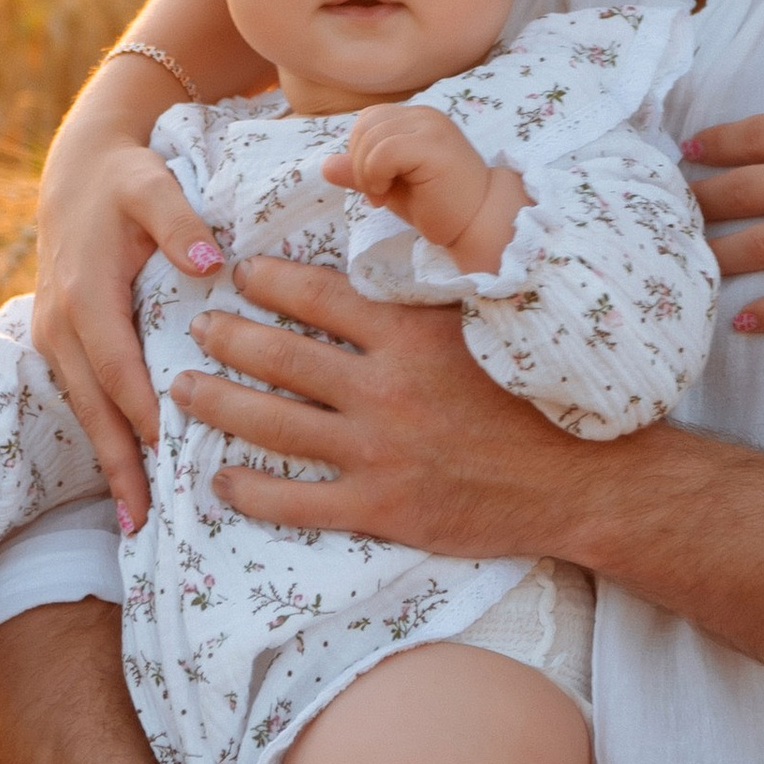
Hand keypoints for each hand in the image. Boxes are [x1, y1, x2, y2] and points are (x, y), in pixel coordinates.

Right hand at [32, 130, 227, 526]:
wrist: (80, 165)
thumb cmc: (127, 176)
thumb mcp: (153, 184)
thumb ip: (180, 221)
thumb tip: (210, 262)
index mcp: (85, 296)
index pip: (119, 372)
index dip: (144, 419)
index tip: (173, 462)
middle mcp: (60, 325)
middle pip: (95, 409)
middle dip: (119, 468)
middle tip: (144, 525)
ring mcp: (54, 336)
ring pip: (85, 410)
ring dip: (110, 461)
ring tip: (136, 518)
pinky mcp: (60, 339)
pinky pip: (84, 396)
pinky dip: (105, 434)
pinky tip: (128, 470)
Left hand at [169, 256, 584, 553]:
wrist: (580, 480)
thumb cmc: (537, 398)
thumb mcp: (487, 327)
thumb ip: (431, 297)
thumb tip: (386, 255)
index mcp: (410, 337)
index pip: (320, 297)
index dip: (271, 282)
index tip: (241, 273)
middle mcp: (384, 390)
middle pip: (281, 358)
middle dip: (228, 338)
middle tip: (196, 327)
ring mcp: (377, 453)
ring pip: (274, 425)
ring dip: (220, 404)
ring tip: (183, 390)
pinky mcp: (381, 508)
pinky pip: (298, 502)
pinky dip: (251, 491)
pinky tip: (220, 480)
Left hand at [325, 104, 494, 249]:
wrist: (478, 225)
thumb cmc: (439, 207)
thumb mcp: (389, 187)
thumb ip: (359, 172)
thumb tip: (324, 166)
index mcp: (416, 119)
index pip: (367, 120)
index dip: (359, 153)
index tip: (376, 187)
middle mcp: (425, 115)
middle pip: (364, 124)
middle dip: (359, 163)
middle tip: (378, 194)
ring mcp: (431, 126)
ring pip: (370, 136)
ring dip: (366, 173)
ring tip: (385, 196)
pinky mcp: (433, 145)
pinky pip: (383, 151)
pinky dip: (375, 176)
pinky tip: (389, 195)